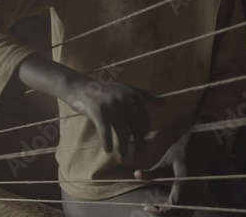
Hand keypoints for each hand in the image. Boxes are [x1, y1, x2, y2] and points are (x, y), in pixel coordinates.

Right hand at [16, 54, 153, 162]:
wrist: (80, 86)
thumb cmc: (104, 91)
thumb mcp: (126, 89)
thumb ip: (145, 96)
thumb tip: (166, 102)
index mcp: (133, 94)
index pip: (144, 119)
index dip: (143, 134)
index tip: (142, 144)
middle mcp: (124, 99)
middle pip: (136, 127)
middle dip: (137, 144)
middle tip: (136, 156)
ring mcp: (111, 106)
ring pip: (122, 133)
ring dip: (124, 149)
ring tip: (124, 159)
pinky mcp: (98, 113)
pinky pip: (106, 133)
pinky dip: (108, 144)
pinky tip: (108, 151)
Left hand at [134, 131, 218, 215]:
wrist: (199, 146)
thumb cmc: (181, 153)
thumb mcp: (165, 161)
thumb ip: (152, 172)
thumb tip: (136, 175)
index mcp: (184, 184)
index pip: (173, 206)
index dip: (159, 212)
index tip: (147, 206)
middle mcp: (193, 192)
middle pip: (180, 214)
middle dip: (163, 215)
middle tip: (149, 209)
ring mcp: (198, 195)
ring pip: (186, 213)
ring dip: (171, 214)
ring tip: (156, 209)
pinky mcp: (198, 195)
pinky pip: (188, 209)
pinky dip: (177, 212)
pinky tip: (165, 207)